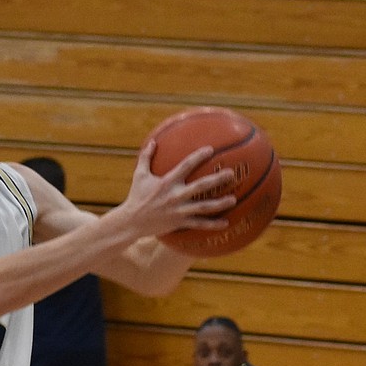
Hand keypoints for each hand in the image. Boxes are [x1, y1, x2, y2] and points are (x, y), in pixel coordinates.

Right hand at [121, 140, 236, 240]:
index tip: (211, 150)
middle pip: (201, 186)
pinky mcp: (180, 222)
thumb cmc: (136, 196)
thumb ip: (146, 157)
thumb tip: (152, 141)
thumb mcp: (139, 175)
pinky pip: (199, 224)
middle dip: (217, 179)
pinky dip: (213, 224)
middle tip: (231, 173)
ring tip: (234, 199)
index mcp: (167, 182)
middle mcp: (175, 195)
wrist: (132, 221)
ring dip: (220, 203)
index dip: (198, 157)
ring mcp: (179, 210)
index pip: (186, 166)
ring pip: (204, 207)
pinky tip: (226, 223)